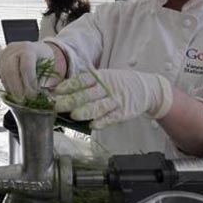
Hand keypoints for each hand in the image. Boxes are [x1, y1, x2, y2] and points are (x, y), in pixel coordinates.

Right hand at [0, 41, 55, 102]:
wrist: (36, 49)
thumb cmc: (43, 58)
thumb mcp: (48, 66)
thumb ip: (44, 80)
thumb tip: (43, 96)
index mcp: (28, 48)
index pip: (26, 66)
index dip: (29, 81)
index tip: (34, 93)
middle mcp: (14, 49)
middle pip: (11, 70)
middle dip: (17, 88)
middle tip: (23, 100)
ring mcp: (4, 54)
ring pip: (4, 74)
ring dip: (11, 89)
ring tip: (19, 99)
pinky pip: (2, 76)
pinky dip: (8, 86)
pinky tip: (15, 93)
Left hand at [52, 69, 172, 128]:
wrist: (146, 88)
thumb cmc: (119, 83)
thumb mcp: (104, 77)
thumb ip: (86, 84)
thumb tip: (61, 91)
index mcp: (100, 77)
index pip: (82, 80)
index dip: (68, 86)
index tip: (56, 91)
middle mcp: (107, 88)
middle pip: (87, 94)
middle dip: (70, 100)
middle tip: (57, 106)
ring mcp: (116, 101)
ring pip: (99, 107)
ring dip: (86, 111)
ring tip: (74, 116)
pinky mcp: (124, 112)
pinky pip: (112, 118)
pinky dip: (102, 122)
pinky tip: (93, 125)